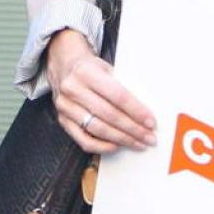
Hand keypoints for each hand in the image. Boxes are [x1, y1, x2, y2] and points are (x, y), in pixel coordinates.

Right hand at [45, 29, 156, 153]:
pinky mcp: (62, 120)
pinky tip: (116, 146)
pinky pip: (84, 140)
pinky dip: (102, 146)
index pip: (117, 96)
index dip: (136, 111)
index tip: (151, 122)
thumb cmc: (90, 69)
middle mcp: (72, 89)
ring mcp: (65, 106)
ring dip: (122, 139)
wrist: (64, 66)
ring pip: (98, 129)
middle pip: (109, 115)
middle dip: (133, 129)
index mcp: (86, 72)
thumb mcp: (106, 68)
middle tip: (149, 137)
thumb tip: (144, 112)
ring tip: (137, 143)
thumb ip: (122, 86)